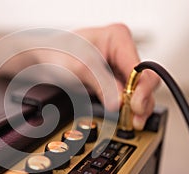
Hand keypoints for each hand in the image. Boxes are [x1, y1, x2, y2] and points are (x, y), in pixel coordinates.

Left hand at [32, 24, 159, 129]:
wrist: (44, 60)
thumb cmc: (57, 53)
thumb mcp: (80, 68)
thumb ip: (103, 85)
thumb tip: (119, 102)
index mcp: (117, 38)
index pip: (140, 67)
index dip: (140, 89)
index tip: (134, 106)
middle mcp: (122, 50)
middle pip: (145, 78)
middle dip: (142, 99)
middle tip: (135, 118)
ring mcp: (118, 65)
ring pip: (139, 88)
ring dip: (138, 105)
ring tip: (133, 120)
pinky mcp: (114, 78)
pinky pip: (127, 93)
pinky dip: (128, 105)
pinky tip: (127, 115)